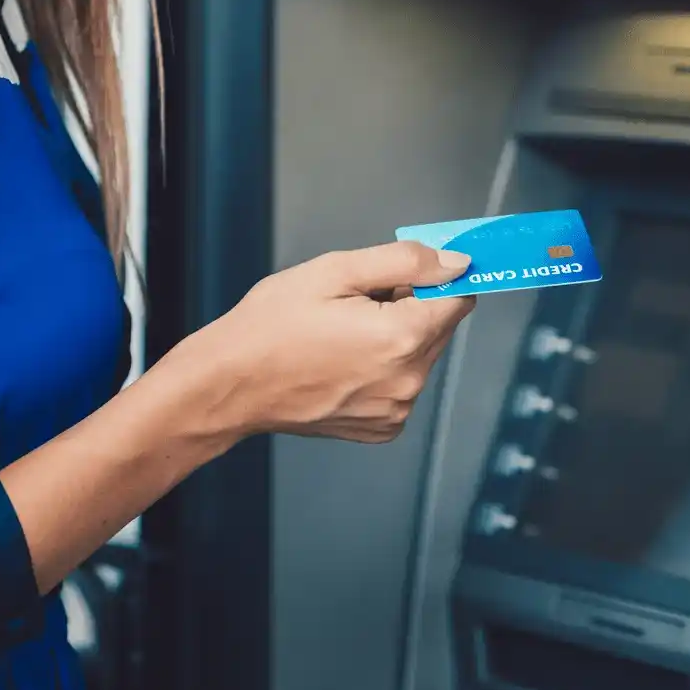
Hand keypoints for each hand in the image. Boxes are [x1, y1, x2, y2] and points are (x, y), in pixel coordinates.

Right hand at [177, 241, 477, 444]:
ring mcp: (396, 409)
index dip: (435, 277)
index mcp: (401, 338)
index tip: (409, 272)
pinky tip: (342, 360)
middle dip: (410, 305)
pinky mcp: (382, 427)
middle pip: (439, 326)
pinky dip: (382, 369)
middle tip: (356, 300)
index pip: (458, 297)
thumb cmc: (270, 326)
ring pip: (419, 355)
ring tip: (341, 332)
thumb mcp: (333, 271)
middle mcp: (408, 381)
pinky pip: (401, 384)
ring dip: (395, 337)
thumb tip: (455, 263)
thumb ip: (403, 262)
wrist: (231, 384)